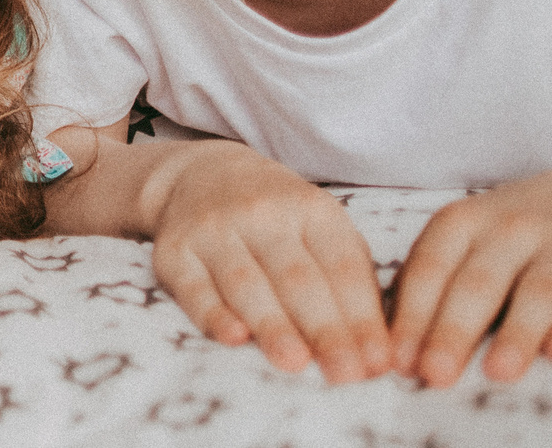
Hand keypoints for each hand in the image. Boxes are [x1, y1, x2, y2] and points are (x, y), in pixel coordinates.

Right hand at [144, 142, 389, 382]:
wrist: (202, 175)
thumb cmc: (279, 220)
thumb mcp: (321, 229)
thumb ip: (351, 282)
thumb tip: (378, 353)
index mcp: (310, 209)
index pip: (341, 267)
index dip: (361, 318)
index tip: (377, 365)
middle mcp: (261, 213)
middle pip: (297, 278)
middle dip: (325, 329)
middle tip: (346, 375)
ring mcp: (213, 229)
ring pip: (246, 282)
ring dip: (272, 324)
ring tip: (295, 364)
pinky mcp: (173, 250)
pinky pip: (194, 287)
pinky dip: (212, 313)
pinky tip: (233, 337)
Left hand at [390, 161, 551, 386]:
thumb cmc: (511, 236)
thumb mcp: (466, 240)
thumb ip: (431, 284)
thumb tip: (397, 351)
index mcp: (464, 220)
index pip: (431, 268)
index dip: (413, 315)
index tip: (399, 360)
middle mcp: (512, 227)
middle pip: (479, 283)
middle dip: (453, 330)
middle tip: (436, 373)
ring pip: (538, 292)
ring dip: (517, 333)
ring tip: (498, 372)